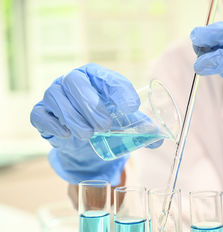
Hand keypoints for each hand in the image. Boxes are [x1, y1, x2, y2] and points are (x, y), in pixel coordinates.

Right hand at [30, 63, 158, 185]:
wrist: (82, 140)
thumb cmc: (104, 122)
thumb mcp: (124, 122)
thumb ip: (140, 127)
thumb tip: (159, 139)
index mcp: (96, 78)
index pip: (106, 76)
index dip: (119, 89)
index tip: (132, 107)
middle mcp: (73, 81)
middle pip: (75, 81)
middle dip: (91, 105)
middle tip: (105, 126)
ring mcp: (54, 94)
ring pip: (57, 97)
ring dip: (74, 118)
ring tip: (89, 134)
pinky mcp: (41, 112)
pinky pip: (40, 113)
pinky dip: (53, 124)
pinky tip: (66, 134)